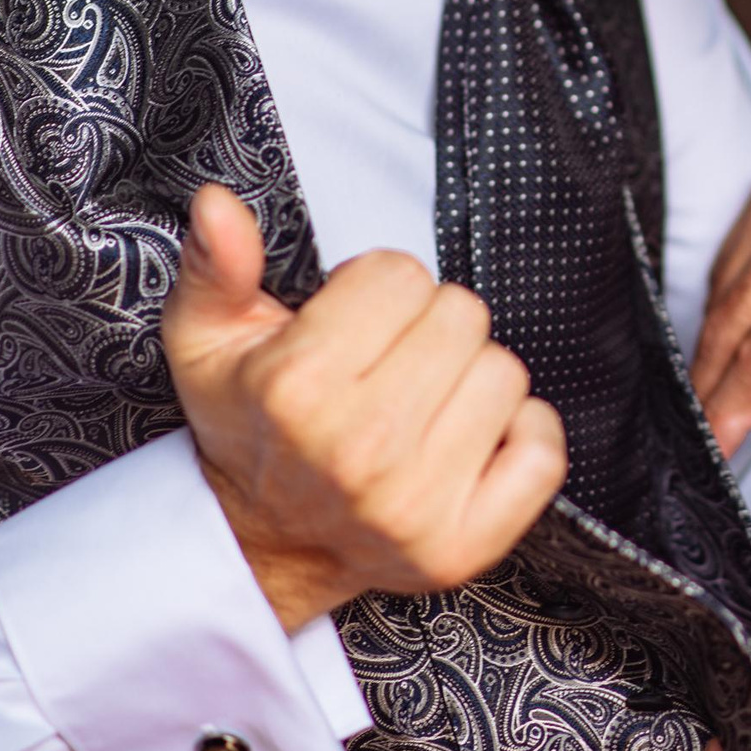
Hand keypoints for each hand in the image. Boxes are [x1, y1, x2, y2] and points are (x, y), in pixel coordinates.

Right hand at [160, 184, 567, 629]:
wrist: (265, 543)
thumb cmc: (251, 428)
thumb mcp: (207, 341)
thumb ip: (216, 264)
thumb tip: (219, 203)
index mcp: (295, 388)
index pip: (402, 274)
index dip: (377, 290)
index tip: (351, 326)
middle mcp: (358, 449)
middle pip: (463, 316)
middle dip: (428, 328)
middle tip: (388, 367)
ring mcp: (413, 506)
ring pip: (506, 374)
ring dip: (471, 380)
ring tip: (421, 407)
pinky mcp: (461, 547)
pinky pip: (544, 452)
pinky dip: (522, 438)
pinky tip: (470, 441)